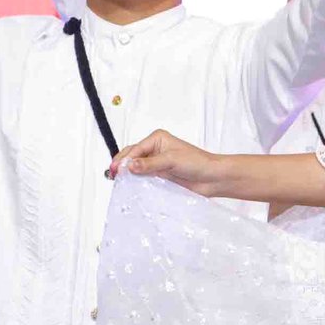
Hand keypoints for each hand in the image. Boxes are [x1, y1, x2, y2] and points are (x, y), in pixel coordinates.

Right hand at [108, 130, 222, 196]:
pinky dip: (135, 181)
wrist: (212, 178)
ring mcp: (157, 163)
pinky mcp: (160, 175)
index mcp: (158, 138)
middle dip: (121, 165)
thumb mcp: (171, 161)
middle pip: (132, 156)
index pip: (136, 149)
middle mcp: (155, 149)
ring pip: (136, 168)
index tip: (116, 170)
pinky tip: (129, 186)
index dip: (124, 159)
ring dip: (127, 174)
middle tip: (112, 176)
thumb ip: (150, 164)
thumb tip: (129, 166)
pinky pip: (143, 177)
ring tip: (117, 182)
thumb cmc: (197, 163)